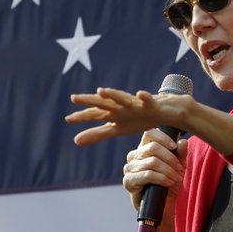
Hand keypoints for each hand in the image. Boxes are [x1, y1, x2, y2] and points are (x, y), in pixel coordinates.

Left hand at [65, 86, 187, 146]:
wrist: (164, 112)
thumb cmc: (138, 119)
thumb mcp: (116, 130)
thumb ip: (97, 134)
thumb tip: (75, 141)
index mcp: (114, 113)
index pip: (95, 114)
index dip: (82, 116)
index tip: (68, 119)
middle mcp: (122, 106)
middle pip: (104, 103)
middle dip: (90, 100)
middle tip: (74, 98)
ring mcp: (136, 104)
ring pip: (123, 98)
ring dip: (113, 94)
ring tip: (101, 91)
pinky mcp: (151, 104)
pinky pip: (148, 99)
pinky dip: (144, 97)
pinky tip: (140, 94)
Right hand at [122, 129, 187, 210]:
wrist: (162, 206)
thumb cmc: (168, 183)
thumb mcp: (178, 166)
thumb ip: (180, 154)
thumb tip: (183, 141)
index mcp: (143, 148)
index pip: (149, 133)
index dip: (163, 138)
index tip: (174, 147)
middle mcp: (133, 155)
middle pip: (153, 147)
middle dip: (170, 158)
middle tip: (180, 169)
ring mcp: (129, 168)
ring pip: (152, 162)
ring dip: (168, 170)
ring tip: (176, 178)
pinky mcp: (128, 181)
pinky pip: (147, 175)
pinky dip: (162, 178)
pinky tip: (168, 183)